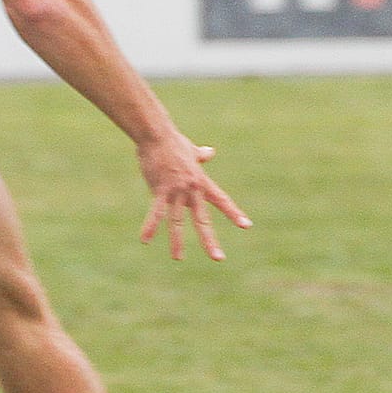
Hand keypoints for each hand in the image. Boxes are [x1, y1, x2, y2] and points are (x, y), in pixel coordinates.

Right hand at [138, 135, 251, 261]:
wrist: (158, 134)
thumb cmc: (173, 141)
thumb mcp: (191, 150)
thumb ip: (201, 155)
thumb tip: (210, 152)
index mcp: (201, 182)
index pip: (221, 200)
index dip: (233, 213)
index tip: (246, 226)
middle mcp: (192, 189)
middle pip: (202, 219)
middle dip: (209, 239)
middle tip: (218, 258)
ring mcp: (176, 191)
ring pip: (178, 221)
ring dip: (177, 241)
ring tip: (178, 258)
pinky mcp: (160, 190)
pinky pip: (156, 212)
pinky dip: (150, 226)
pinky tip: (145, 239)